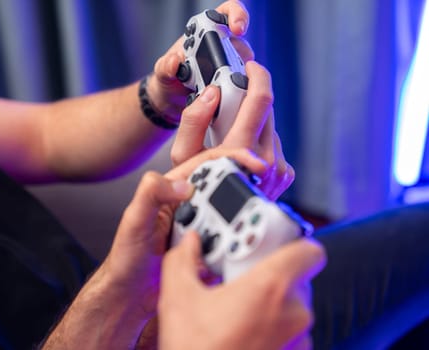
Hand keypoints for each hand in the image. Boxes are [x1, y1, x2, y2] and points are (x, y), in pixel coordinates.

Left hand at [101, 147, 266, 346]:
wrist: (130, 295)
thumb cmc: (126, 258)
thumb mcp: (133, 222)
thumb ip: (150, 195)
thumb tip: (182, 184)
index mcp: (171, 189)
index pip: (206, 163)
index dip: (233, 157)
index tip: (255, 164)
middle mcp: (188, 204)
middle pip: (226, 187)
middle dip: (246, 190)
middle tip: (260, 200)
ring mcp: (199, 226)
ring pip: (231, 215)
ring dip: (242, 221)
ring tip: (246, 232)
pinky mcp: (207, 247)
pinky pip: (230, 240)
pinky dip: (239, 242)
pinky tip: (240, 250)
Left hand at [145, 0, 252, 122]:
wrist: (173, 100)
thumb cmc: (169, 78)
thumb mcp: (162, 72)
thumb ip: (165, 66)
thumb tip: (174, 61)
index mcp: (204, 31)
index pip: (228, 13)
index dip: (237, 16)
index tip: (237, 29)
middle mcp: (221, 45)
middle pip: (241, 43)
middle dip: (238, 56)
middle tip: (226, 71)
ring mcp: (229, 64)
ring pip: (245, 65)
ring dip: (236, 76)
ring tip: (217, 87)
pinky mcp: (233, 82)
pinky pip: (243, 82)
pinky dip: (236, 89)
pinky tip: (223, 97)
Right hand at [159, 232, 326, 349]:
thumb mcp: (178, 299)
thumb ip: (183, 260)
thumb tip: (188, 243)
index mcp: (271, 288)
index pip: (310, 250)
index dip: (292, 241)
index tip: (269, 242)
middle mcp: (294, 314)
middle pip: (295, 276)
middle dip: (269, 273)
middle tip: (239, 277)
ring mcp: (298, 340)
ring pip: (292, 304)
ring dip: (269, 302)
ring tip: (236, 308)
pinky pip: (290, 330)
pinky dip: (272, 326)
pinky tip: (243, 331)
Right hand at [170, 60, 293, 199]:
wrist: (218, 229)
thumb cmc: (195, 192)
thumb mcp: (182, 159)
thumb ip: (194, 121)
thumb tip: (212, 92)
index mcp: (243, 151)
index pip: (261, 100)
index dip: (256, 76)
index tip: (248, 67)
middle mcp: (268, 160)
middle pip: (268, 110)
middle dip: (250, 98)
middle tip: (230, 101)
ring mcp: (281, 169)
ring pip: (271, 128)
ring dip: (253, 122)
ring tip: (231, 136)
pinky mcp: (286, 175)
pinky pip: (274, 145)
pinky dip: (259, 141)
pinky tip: (242, 153)